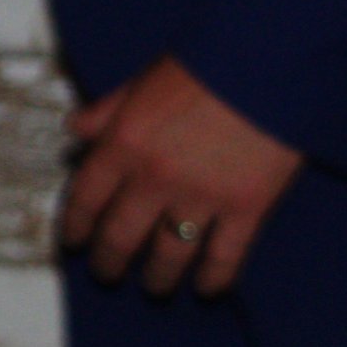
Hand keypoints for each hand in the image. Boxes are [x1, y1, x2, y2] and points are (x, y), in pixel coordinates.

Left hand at [58, 56, 304, 300]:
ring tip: (155, 286)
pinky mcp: (246, 208)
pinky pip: (223, 258)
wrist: (271, 59)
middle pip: (120, 237)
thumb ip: (108, 110)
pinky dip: (212, 278)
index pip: (86, 197)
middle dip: (109, 263)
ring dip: (157, 278)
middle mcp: (155, 177)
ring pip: (168, 256)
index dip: (76, 226)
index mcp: (124, 142)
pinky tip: (206, 288)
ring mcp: (201, 197)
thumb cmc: (207, 61)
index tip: (74, 242)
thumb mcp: (144, 79)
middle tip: (108, 273)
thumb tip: (76, 129)